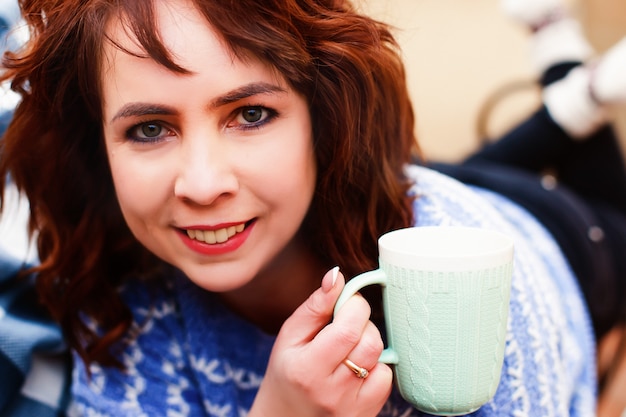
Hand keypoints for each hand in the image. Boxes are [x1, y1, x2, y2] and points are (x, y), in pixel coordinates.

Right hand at [250, 267, 392, 416]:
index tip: (347, 301)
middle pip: (369, 342)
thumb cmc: (286, 373)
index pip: (348, 328)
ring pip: (380, 358)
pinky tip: (357, 367)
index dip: (355, 305)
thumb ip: (315, 306)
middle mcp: (331, 392)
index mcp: (307, 369)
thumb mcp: (290, 336)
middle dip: (363, 322)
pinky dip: (376, 366)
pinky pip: (386, 379)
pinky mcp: (365, 414)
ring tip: (348, 346)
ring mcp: (351, 407)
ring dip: (369, 342)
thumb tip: (336, 275)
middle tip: (346, 322)